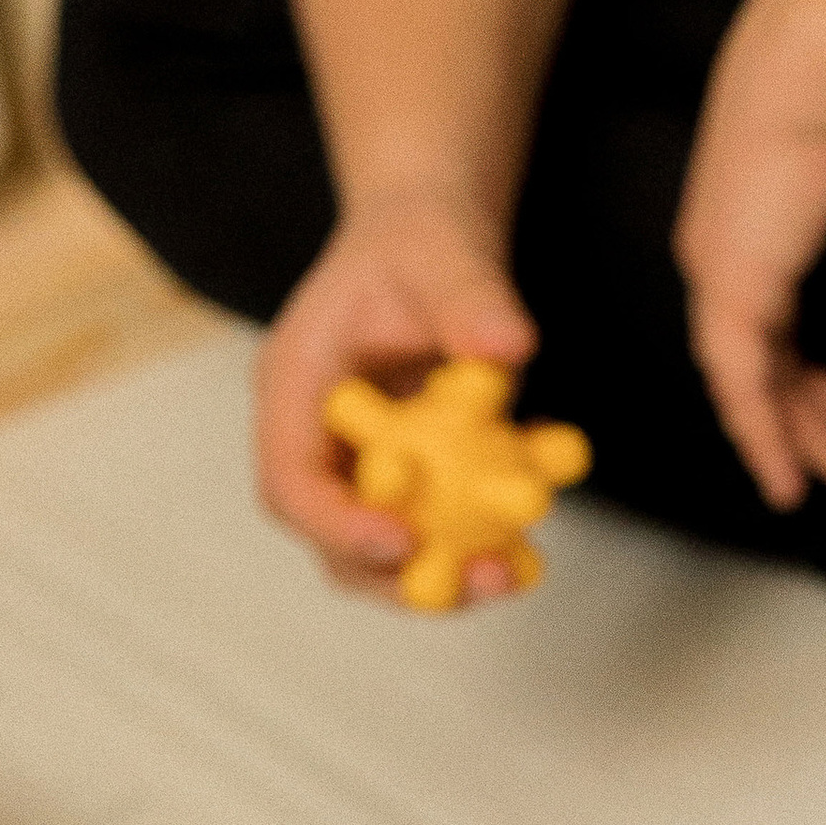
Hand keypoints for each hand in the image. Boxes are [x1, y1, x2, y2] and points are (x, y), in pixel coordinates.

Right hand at [255, 190, 538, 602]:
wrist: (434, 246)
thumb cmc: (421, 243)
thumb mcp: (444, 252)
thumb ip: (472, 297)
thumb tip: (510, 344)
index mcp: (295, 387)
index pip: (291, 482)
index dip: (338, 525)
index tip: (401, 542)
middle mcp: (320, 441)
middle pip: (333, 543)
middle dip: (401, 579)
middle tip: (480, 580)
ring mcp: (365, 469)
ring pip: (387, 554)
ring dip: (448, 575)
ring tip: (515, 573)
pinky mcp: (415, 482)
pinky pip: (439, 535)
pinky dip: (482, 549)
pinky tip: (534, 554)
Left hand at [672, 0, 825, 517]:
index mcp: (751, 229)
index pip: (778, 330)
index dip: (817, 387)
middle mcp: (725, 257)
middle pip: (773, 372)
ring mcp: (723, 275)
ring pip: (766, 389)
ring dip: (825, 439)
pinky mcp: (733, 288)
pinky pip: (743, 387)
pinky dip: (765, 438)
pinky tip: (789, 483)